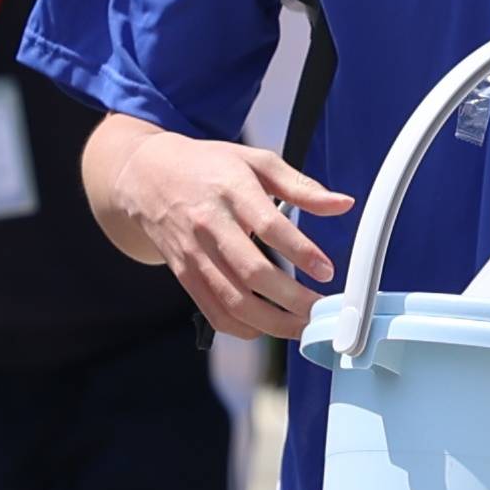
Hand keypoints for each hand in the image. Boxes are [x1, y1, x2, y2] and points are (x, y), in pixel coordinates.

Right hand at [99, 123, 351, 340]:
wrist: (146, 176)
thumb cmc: (210, 167)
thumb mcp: (256, 161)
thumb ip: (301, 186)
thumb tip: (343, 204)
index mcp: (232, 190)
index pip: (270, 226)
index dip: (301, 253)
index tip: (326, 271)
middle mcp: (209, 224)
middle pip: (252, 272)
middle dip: (293, 299)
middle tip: (322, 309)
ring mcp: (193, 253)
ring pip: (234, 301)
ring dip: (273, 322)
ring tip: (303, 326)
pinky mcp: (184, 274)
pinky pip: (214, 311)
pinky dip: (243, 328)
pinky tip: (268, 327)